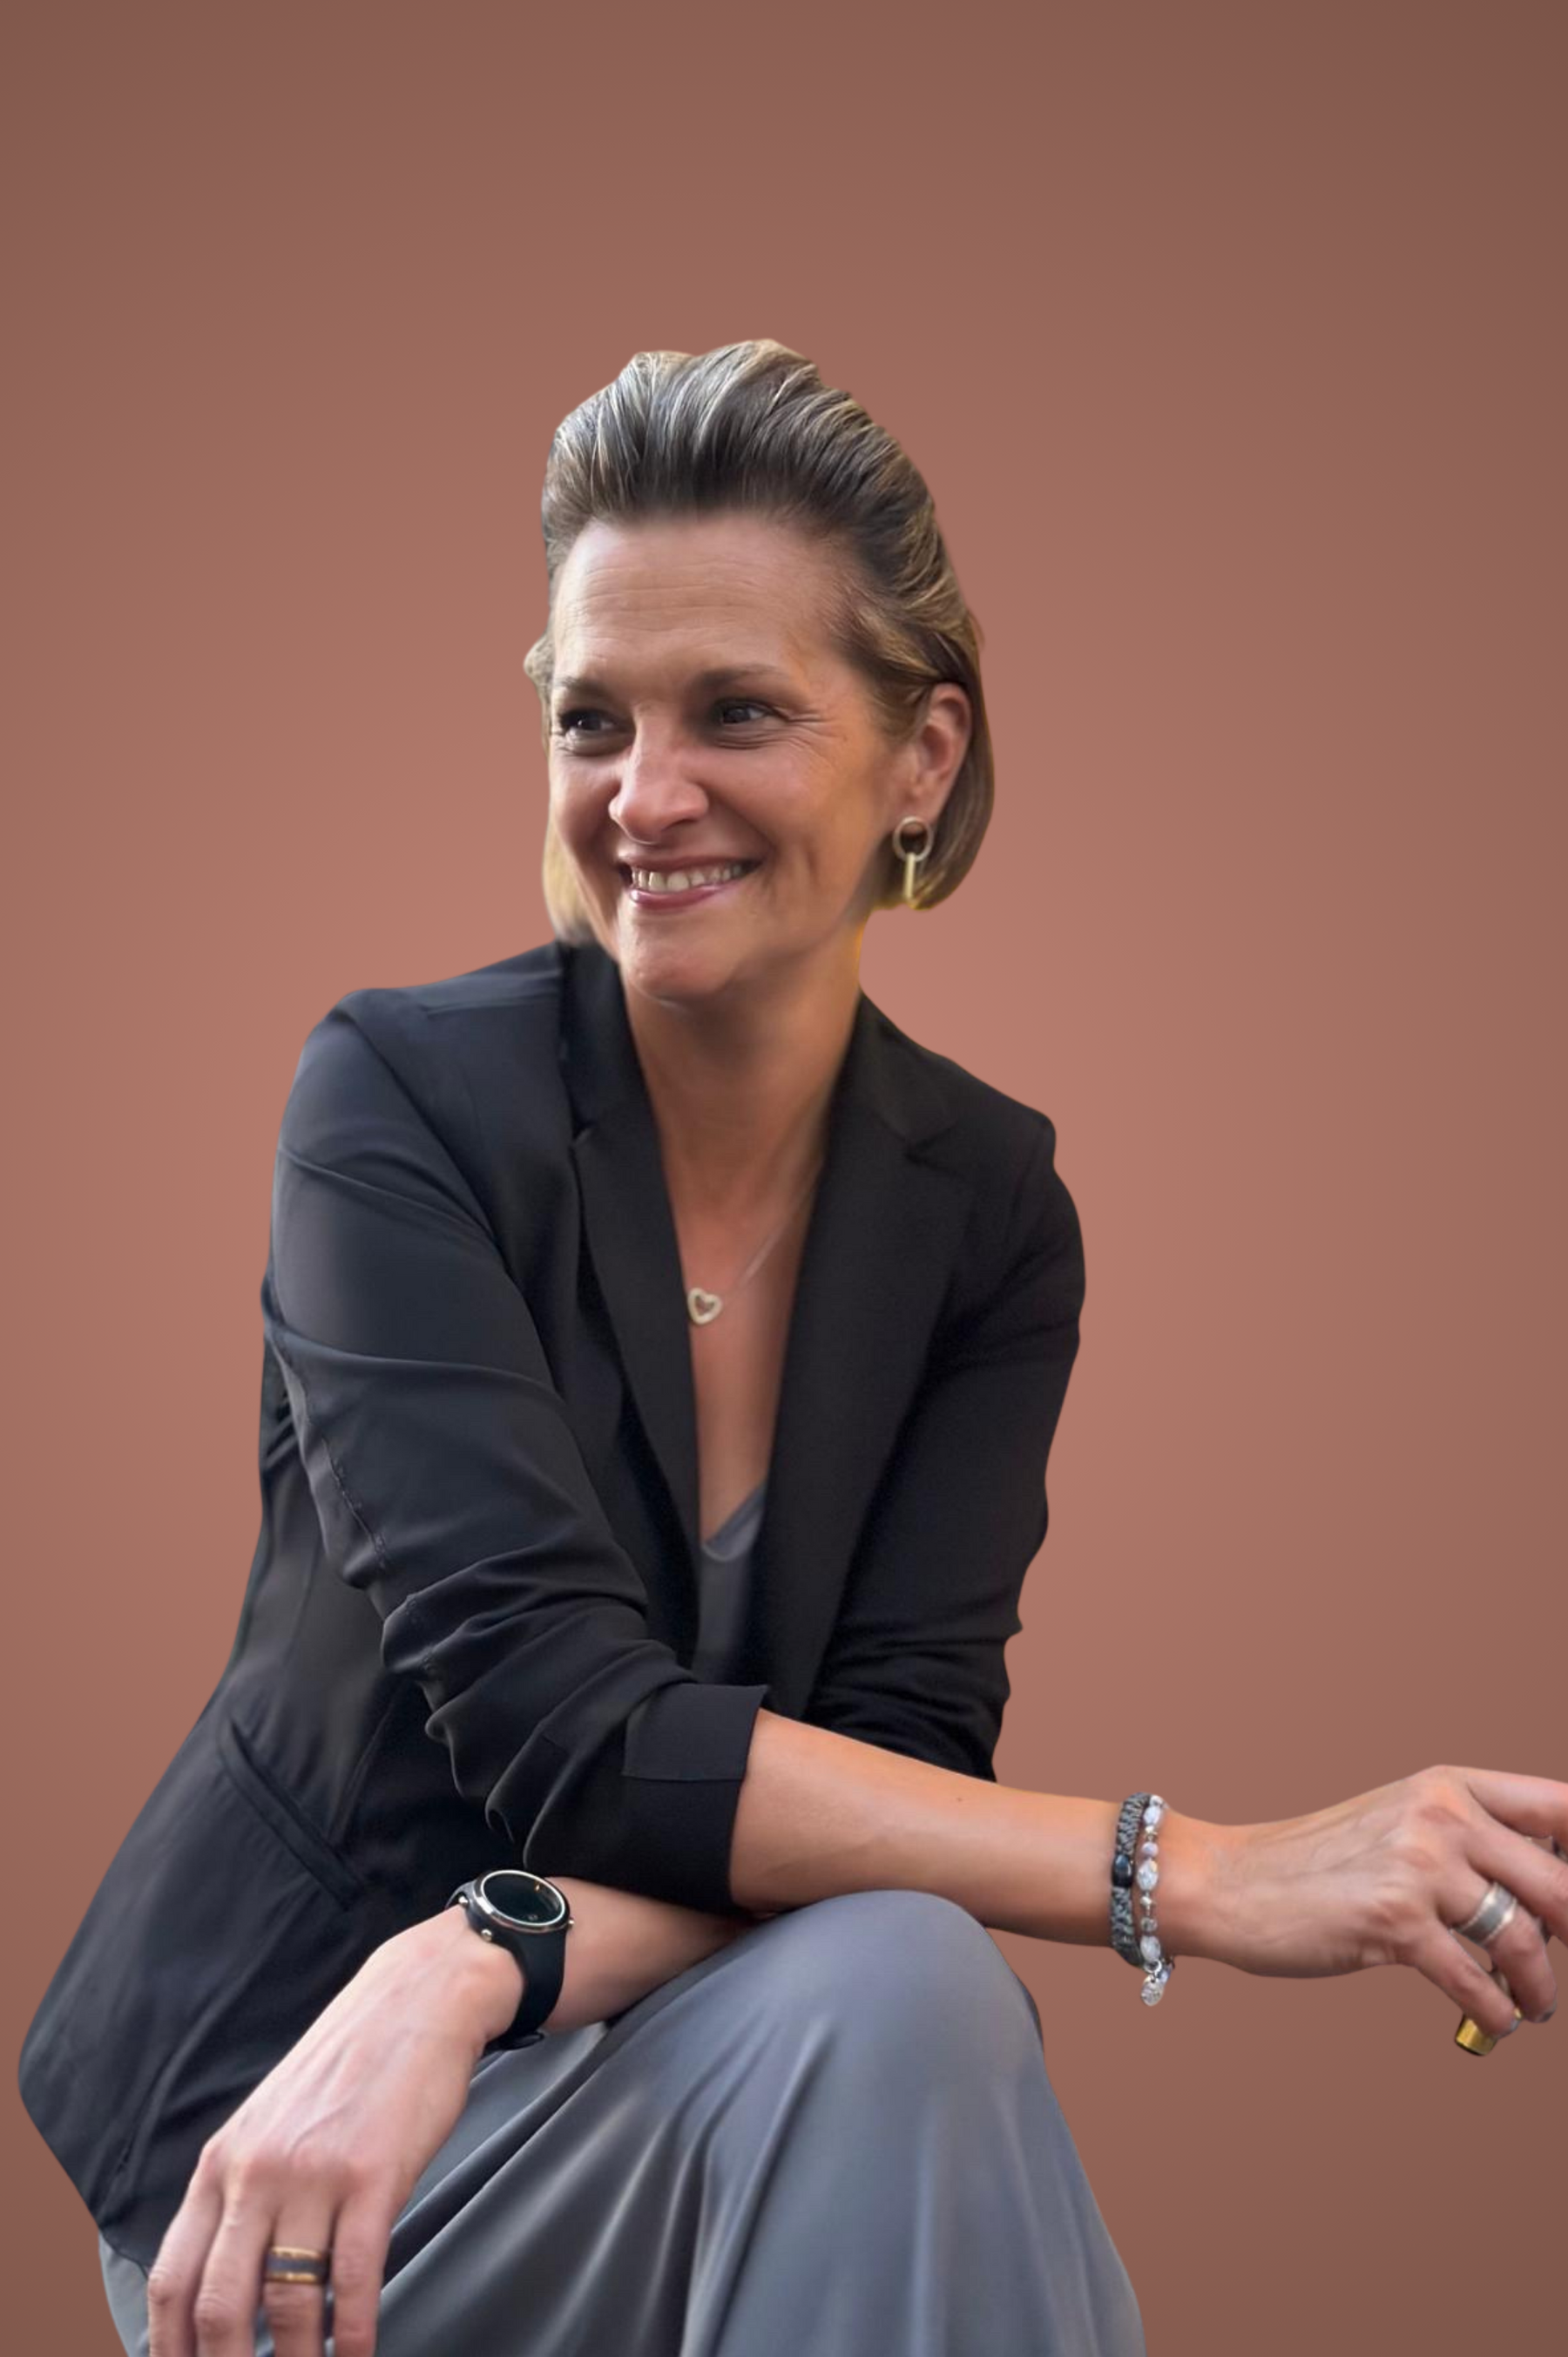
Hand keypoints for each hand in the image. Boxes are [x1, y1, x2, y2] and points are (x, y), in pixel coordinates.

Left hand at [146, 1906, 520, 2356]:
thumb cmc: (348, 2067)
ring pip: (287, 2301)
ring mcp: (314, 2174)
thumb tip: (224, 2284)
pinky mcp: (373, 2177)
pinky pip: (353, 2279)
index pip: (172, 2281)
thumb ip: (240, 2193)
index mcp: (220, 2163)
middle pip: (219, 2304)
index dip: (171, 2352)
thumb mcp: (268, 2121)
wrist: (417, 1998)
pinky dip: (351, 2335)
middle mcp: (255, 2172)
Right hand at [1197, 1765, 1565, 2037]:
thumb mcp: (1398, 1826)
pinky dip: (1498, 2012)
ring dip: (1539, 1987)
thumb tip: (1549, 1899)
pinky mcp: (1393, 1923)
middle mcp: (1440, 1815)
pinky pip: (1477, 1982)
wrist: (1230, 1882)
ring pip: (1522, 1940)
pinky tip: (1497, 2020)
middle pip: (1558, 1884)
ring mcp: (1417, 1867)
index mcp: (1447, 1786)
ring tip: (1534, 2004)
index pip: (1558, 1808)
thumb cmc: (1316, 1864)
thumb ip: (1466, 1843)